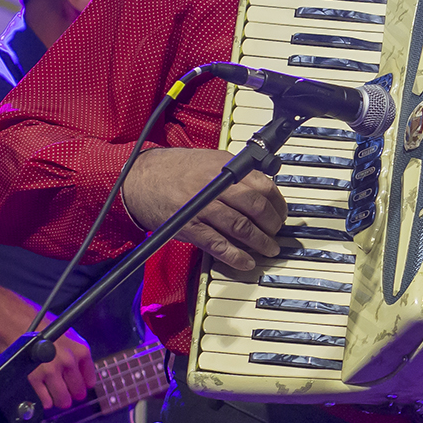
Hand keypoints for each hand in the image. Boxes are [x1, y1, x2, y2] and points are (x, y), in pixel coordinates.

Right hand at [0, 301, 95, 411]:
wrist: (13, 321)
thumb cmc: (38, 324)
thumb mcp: (68, 333)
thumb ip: (76, 353)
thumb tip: (80, 372)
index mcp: (81, 351)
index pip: (89, 380)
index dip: (83, 386)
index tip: (79, 388)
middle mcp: (69, 361)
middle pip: (77, 392)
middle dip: (71, 395)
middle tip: (65, 394)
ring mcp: (51, 371)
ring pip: (62, 400)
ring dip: (58, 400)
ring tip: (54, 396)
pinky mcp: (33, 377)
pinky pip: (44, 401)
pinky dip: (44, 401)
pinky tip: (43, 396)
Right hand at [122, 147, 285, 273]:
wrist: (141, 179)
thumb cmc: (176, 170)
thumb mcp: (210, 161)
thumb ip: (236, 172)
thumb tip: (265, 185)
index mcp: (225, 167)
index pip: (263, 185)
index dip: (278, 203)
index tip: (281, 213)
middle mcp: (216, 185)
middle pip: (256, 206)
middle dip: (272, 223)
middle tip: (276, 232)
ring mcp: (202, 207)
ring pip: (241, 226)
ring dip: (260, 241)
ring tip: (269, 249)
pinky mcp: (189, 226)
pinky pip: (218, 244)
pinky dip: (235, 255)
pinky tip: (246, 261)